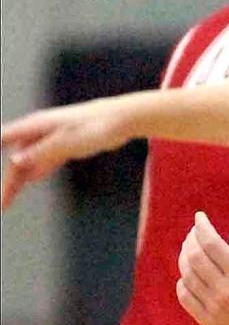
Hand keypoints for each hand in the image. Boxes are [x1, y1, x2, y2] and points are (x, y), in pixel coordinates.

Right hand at [0, 99, 131, 207]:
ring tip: (8, 199)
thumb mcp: (67, 142)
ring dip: (19, 181)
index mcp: (36, 126)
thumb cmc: (95, 126)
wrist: (121, 119)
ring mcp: (52, 139)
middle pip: (17, 160)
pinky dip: (37, 171)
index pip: (4, 137)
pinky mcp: (65, 146)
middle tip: (2, 205)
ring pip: (30, 162)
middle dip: (8, 182)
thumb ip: (40, 152)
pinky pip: (45, 161)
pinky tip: (30, 180)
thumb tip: (15, 162)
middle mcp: (40, 131)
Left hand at [176, 211, 228, 324]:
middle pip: (195, 257)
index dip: (202, 227)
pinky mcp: (207, 320)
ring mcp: (213, 307)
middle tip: (194, 232)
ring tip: (190, 249)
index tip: (200, 217)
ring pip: (187, 275)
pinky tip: (189, 273)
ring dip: (184, 257)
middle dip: (191, 239)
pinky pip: (185, 296)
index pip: (211, 244)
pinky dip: (183, 281)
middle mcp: (224, 291)